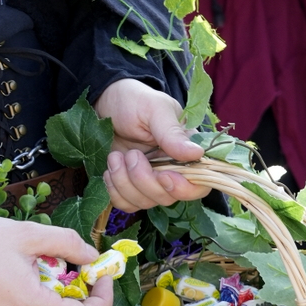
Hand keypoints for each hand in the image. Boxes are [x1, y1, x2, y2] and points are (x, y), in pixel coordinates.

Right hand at [0, 218, 113, 305]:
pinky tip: (35, 277)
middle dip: (85, 296)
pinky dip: (46, 302)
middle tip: (83, 268)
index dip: (103, 298)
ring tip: (55, 267)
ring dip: (65, 298)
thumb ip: (66, 243)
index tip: (103, 273)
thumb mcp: (26, 234)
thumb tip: (93, 256)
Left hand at [96, 79, 207, 211]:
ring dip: (125, 183)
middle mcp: (172, 170)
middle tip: (131, 154)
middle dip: (144, 180)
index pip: (199, 184)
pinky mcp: (129, 186)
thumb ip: (172, 133)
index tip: (162, 175)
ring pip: (145, 203)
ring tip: (115, 157)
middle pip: (168, 197)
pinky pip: (126, 204)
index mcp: (186, 151)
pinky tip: (110, 169)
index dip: (184, 188)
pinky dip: (114, 191)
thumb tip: (197, 154)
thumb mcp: (154, 110)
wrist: (105, 103)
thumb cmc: (134, 101)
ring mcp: (150, 180)